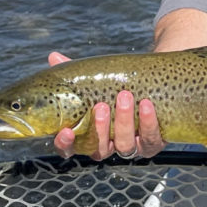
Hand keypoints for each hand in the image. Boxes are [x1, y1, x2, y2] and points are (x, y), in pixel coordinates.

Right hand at [45, 52, 165, 160]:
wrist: (150, 83)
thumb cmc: (114, 86)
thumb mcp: (94, 79)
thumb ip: (73, 73)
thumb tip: (54, 57)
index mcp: (88, 135)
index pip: (70, 149)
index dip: (66, 144)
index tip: (66, 131)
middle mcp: (107, 145)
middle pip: (99, 149)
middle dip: (99, 130)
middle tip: (101, 106)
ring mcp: (130, 145)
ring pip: (125, 145)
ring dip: (124, 122)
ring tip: (124, 96)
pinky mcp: (152, 142)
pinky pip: (150, 139)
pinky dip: (148, 123)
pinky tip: (146, 105)